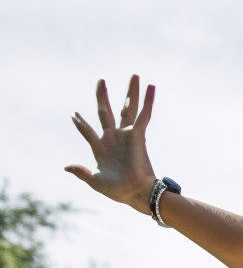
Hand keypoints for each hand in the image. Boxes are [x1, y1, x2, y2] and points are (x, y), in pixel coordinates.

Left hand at [66, 75, 157, 213]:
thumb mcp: (95, 181)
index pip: (88, 131)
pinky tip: (151, 87)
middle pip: (107, 112)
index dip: (81, 124)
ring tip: (135, 75)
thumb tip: (66, 167)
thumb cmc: (117, 190)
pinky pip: (144, 115)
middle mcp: (114, 138)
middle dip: (103, 97)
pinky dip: (148, 101)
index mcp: (102, 148)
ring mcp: (127, 135)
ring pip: (128, 108)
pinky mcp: (138, 135)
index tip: (74, 115)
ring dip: (131, 92)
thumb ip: (82, 172)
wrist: (136, 192)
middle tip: (101, 81)